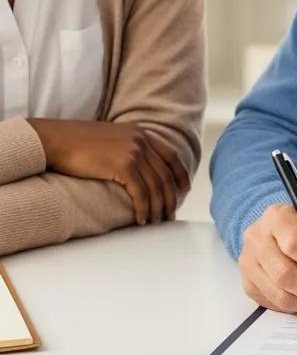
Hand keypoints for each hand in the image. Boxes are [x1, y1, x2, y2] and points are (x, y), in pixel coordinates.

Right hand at [28, 118, 189, 225]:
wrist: (55, 139)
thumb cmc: (76, 143)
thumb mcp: (111, 138)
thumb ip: (127, 148)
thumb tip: (136, 168)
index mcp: (141, 133)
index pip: (170, 155)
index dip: (180, 174)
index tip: (184, 188)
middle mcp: (142, 141)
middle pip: (165, 174)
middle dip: (170, 197)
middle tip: (170, 214)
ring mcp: (134, 152)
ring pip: (155, 186)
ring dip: (158, 207)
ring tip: (156, 221)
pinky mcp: (123, 165)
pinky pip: (141, 192)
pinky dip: (143, 208)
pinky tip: (141, 219)